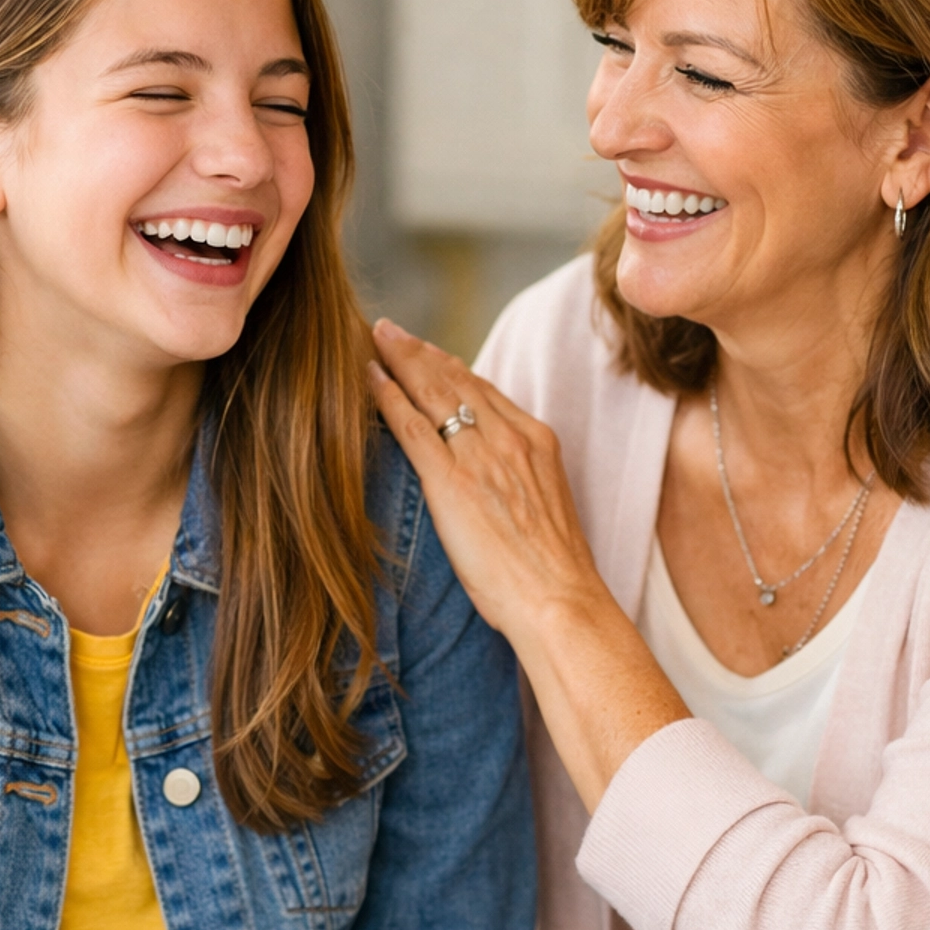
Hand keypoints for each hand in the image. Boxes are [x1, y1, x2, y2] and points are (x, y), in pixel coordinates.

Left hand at [368, 318, 603, 644]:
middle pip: (456, 378)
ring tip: (373, 338)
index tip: (427, 352)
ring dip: (400, 359)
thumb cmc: (553, 572)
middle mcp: (510, 438)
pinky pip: (413, 426)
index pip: (485, 389)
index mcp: (536, 440)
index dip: (450, 366)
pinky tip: (368, 378)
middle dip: (419, 350)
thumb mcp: (545, 507)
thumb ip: (521, 479)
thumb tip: (495, 478)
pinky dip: (388, 396)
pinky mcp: (453, 482)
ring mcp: (481, 457)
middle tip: (389, 329)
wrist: (561, 600)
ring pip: (433, 390)